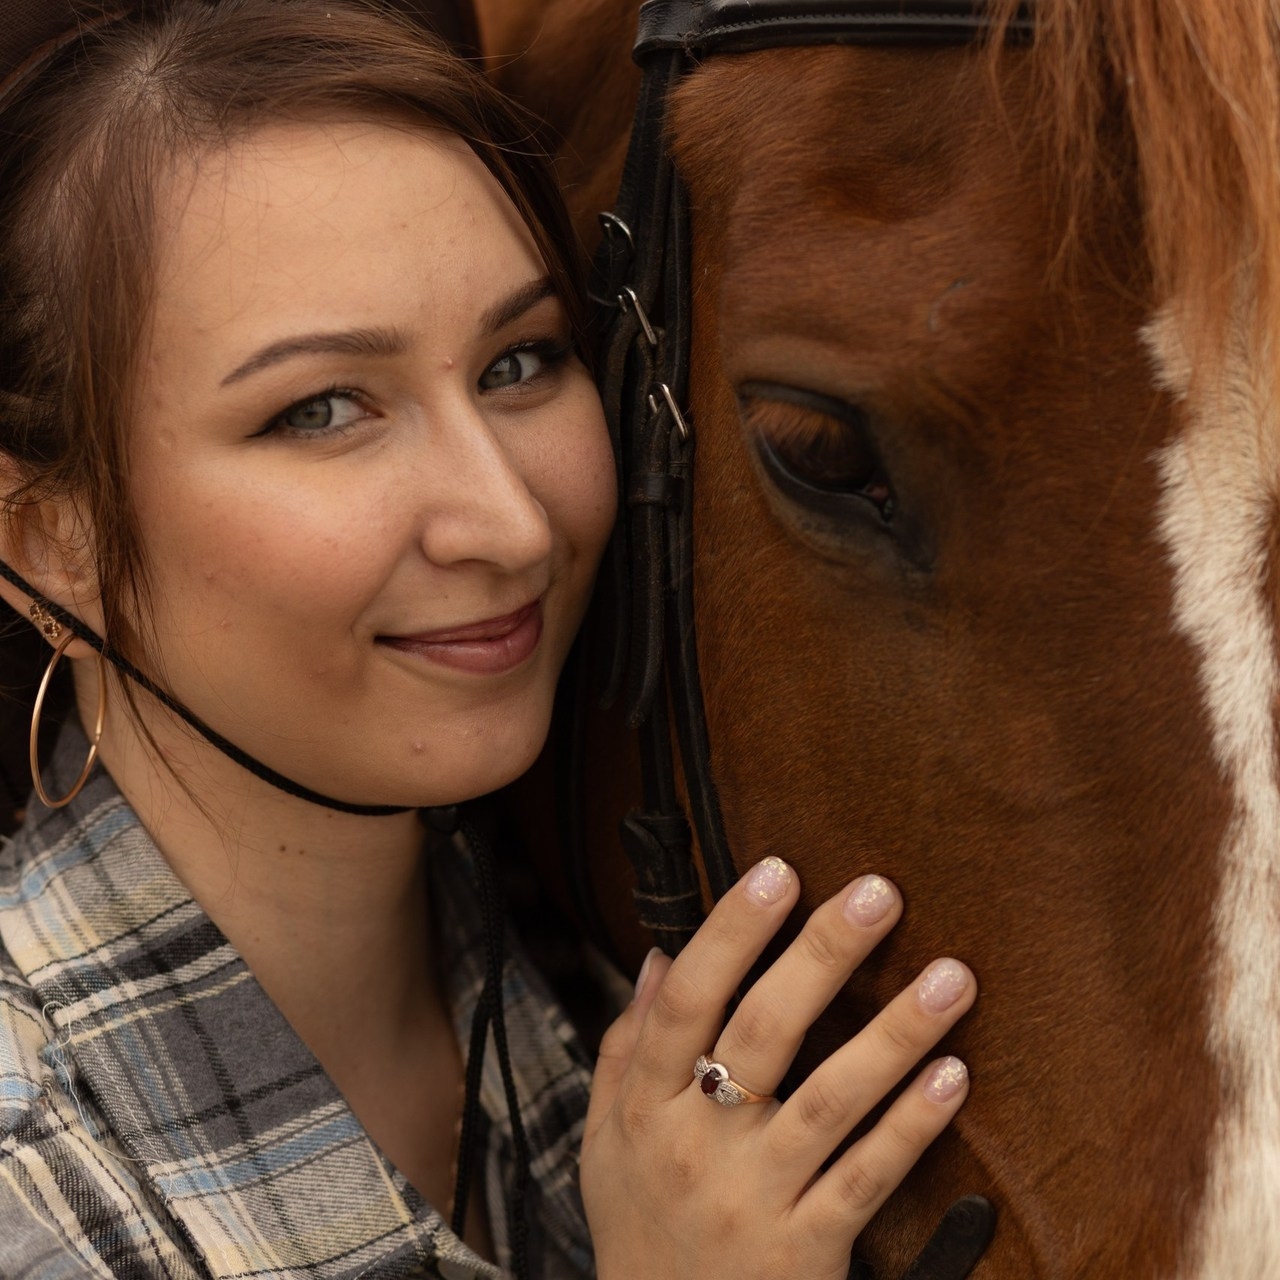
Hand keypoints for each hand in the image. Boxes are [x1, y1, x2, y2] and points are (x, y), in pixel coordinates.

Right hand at [581, 858, 975, 1279]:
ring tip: (953, 975)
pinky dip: (912, 1126)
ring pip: (830, 1099)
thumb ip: (625, 1048)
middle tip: (880, 893)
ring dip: (894, 1032)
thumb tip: (656, 957)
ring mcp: (755, 1199)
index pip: (686, 1000)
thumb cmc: (639, 1228)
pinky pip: (868, 1179)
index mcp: (646, 1107)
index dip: (730, 932)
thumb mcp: (605, 1142)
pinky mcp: (808, 1250)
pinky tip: (953, 1074)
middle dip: (823, 955)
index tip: (778, 871)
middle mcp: (698, 1145)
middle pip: (763, 1032)